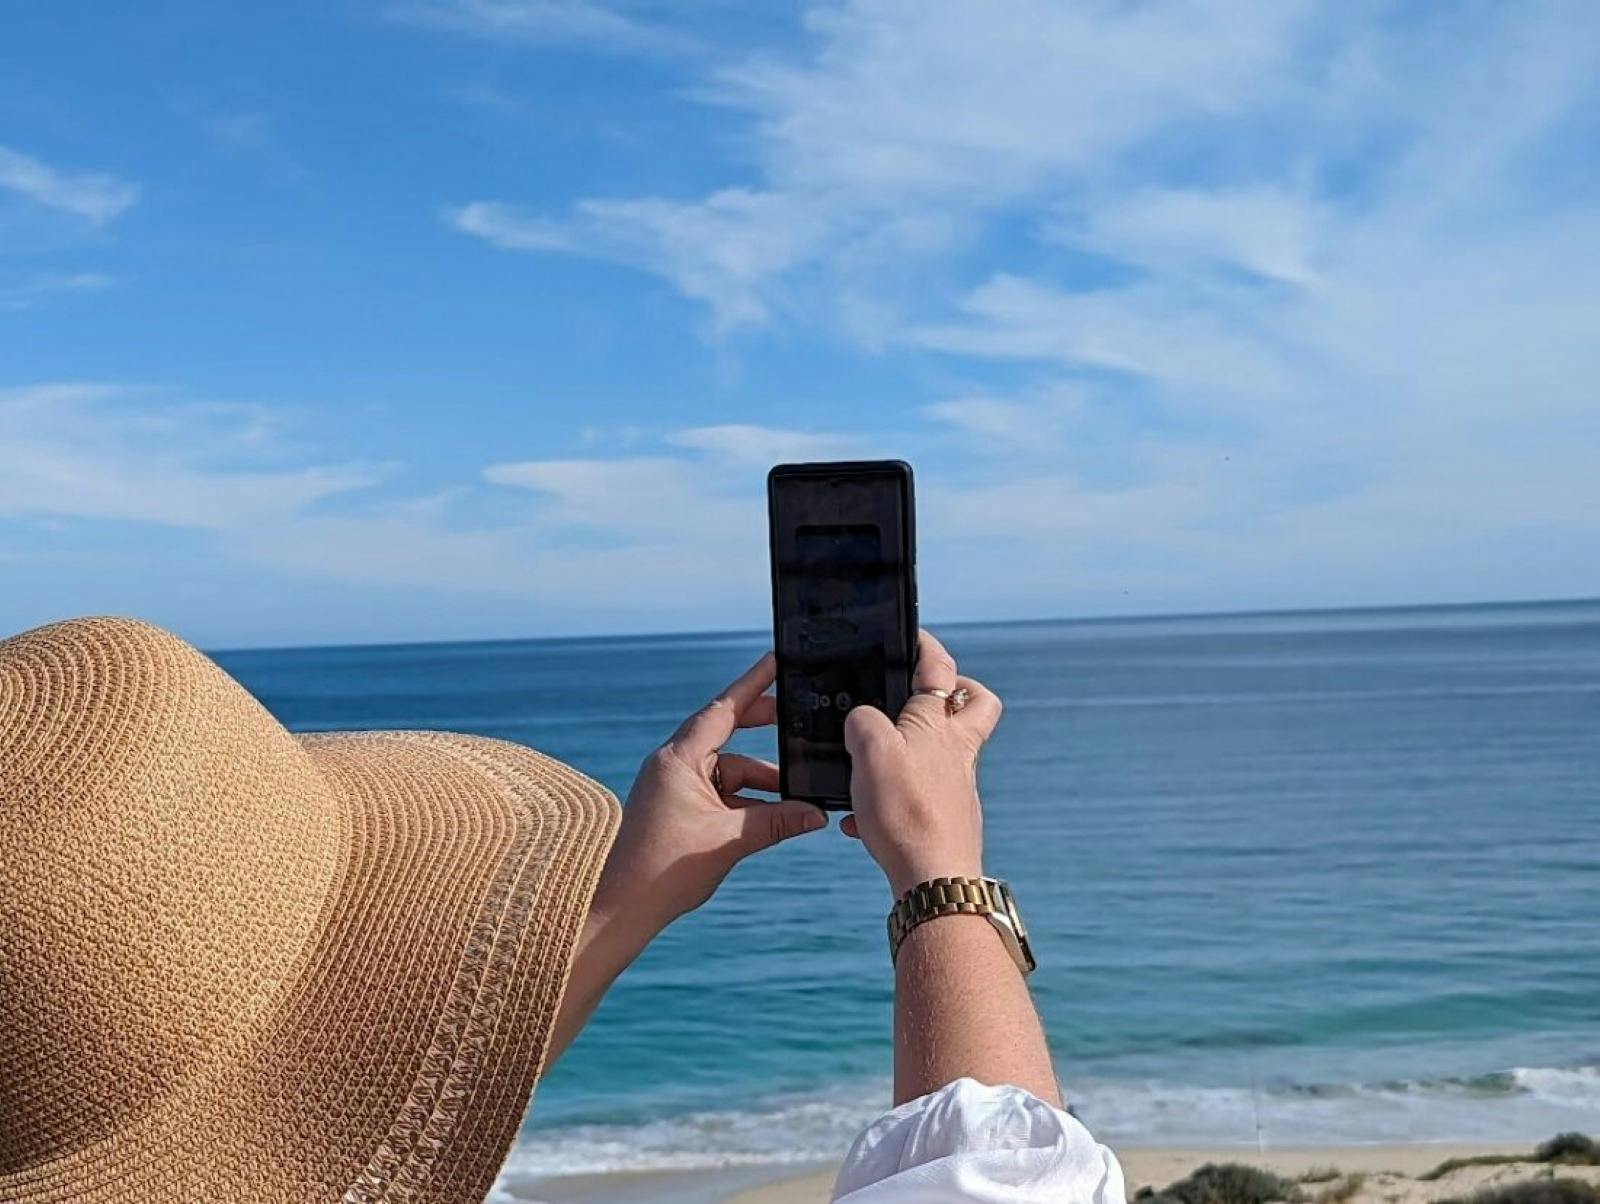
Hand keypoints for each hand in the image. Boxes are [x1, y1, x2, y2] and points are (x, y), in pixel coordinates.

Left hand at [593, 652, 828, 932]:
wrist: (623, 907)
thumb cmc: (663, 871)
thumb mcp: (730, 840)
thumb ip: (777, 821)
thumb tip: (816, 813)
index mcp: (678, 759)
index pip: (723, 710)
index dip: (753, 684)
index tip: (776, 660)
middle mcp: (673, 764)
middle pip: (727, 731)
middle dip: (764, 728)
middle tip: (799, 719)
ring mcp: (675, 784)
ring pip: (729, 768)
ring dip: (762, 780)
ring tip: (798, 797)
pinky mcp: (678, 805)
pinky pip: (721, 790)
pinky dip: (747, 799)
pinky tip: (776, 815)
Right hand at [841, 631, 1001, 897]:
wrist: (933, 877)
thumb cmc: (906, 811)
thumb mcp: (870, 750)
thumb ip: (863, 721)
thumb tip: (862, 719)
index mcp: (939, 724)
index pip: (942, 668)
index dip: (926, 646)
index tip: (912, 635)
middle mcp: (956, 752)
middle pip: (975, 707)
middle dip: (956, 691)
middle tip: (925, 693)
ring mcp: (955, 786)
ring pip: (945, 753)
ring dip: (913, 749)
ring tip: (875, 758)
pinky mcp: (945, 818)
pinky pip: (921, 796)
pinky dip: (893, 798)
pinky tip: (861, 817)